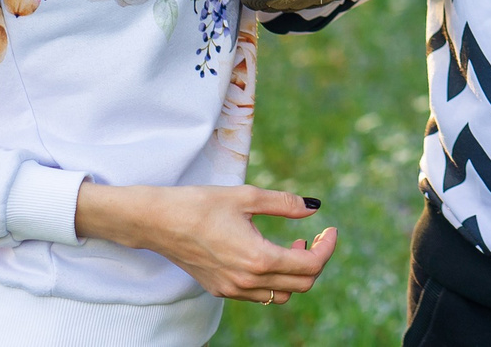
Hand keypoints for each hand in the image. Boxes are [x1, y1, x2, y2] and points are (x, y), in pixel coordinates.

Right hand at [72, 182, 334, 303]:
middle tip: (315, 236)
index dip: (328, 247)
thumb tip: (314, 207)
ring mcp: (233, 289)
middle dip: (316, 260)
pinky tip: (268, 254)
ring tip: (292, 245)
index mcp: (258, 257)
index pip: (310, 265)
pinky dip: (274, 279)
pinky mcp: (221, 290)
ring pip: (281, 294)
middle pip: (301, 284)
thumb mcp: (247, 196)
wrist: (159, 222)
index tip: (330, 229)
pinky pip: (260, 295)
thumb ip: (285, 204)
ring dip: (295, 273)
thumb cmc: (202, 204)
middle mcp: (247, 280)